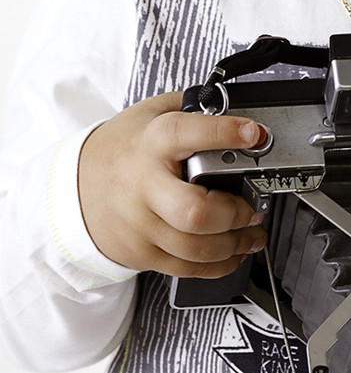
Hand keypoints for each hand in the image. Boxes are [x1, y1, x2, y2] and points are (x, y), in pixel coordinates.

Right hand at [78, 91, 267, 277]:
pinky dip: (220, 264)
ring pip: (196, 247)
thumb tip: (233, 105)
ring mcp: (141, 224)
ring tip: (252, 231)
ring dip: (236, 242)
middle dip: (235, 212)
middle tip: (252, 205)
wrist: (74, 187)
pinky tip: (235, 251)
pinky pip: (188, 267)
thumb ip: (189, 106)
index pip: (184, 134)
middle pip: (194, 211)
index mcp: (149, 144)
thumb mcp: (149, 114)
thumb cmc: (119, 150)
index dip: (223, 133)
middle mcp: (143, 186)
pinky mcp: (142, 252)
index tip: (254, 134)